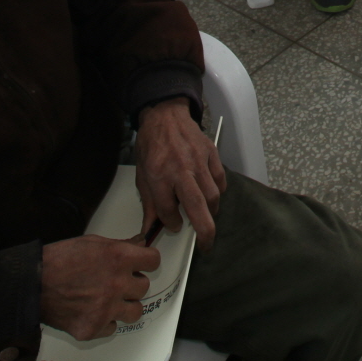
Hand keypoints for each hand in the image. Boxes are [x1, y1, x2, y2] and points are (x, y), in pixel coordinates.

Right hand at [39, 233, 158, 340]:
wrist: (32, 284)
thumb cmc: (58, 260)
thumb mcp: (92, 242)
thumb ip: (120, 245)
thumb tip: (139, 244)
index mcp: (119, 258)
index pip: (153, 261)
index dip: (147, 262)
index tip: (142, 265)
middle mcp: (117, 284)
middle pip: (144, 288)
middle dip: (132, 284)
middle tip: (116, 283)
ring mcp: (106, 308)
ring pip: (134, 312)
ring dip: (124, 306)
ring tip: (109, 300)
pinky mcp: (93, 328)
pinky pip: (112, 328)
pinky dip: (104, 322)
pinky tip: (91, 311)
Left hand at [135, 100, 224, 251]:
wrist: (164, 115)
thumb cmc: (151, 145)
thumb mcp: (142, 175)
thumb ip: (150, 204)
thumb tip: (150, 229)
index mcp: (159, 175)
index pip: (168, 210)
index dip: (171, 223)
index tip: (174, 226)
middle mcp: (180, 169)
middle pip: (197, 206)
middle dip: (204, 231)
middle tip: (206, 244)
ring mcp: (198, 160)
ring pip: (212, 195)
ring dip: (211, 211)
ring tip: (206, 217)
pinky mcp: (210, 153)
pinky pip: (220, 179)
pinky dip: (218, 191)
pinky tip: (211, 195)